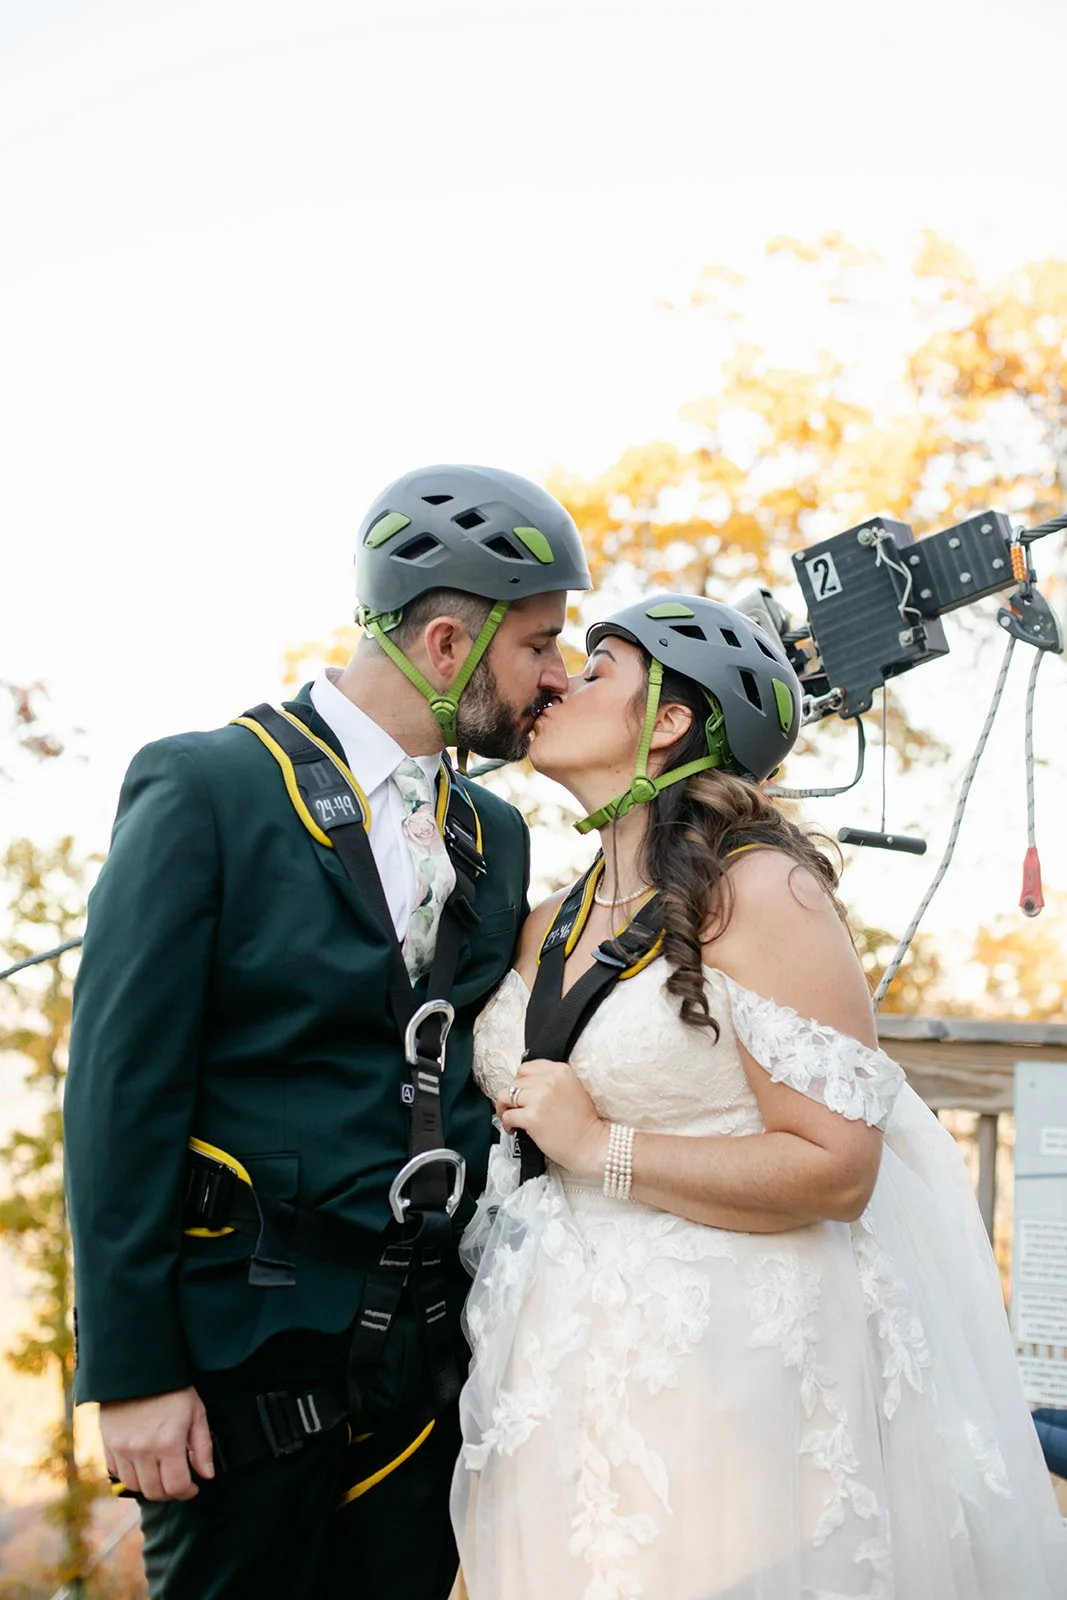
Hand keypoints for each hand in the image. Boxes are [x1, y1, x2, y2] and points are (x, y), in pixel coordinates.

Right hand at [100, 1386, 213, 1500]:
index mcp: (168, 1443)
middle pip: (154, 1492)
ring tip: (160, 1475)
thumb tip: (207, 1475)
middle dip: (169, 1492)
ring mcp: (122, 1449)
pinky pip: (117, 1473)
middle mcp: (143, 1451)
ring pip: (135, 1486)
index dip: (187, 1492)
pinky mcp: (108, 1445)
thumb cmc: (172, 1389)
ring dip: (149, 1486)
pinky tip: (142, 1465)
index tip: (193, 1488)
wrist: (139, 1370)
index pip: (176, 1486)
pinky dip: (130, 1475)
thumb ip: (202, 1447)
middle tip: (177, 1483)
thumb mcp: (196, 1412)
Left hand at [496, 1058, 609, 1178]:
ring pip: (505, 1096)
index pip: (526, 1068)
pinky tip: (513, 1129)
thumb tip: (526, 1084)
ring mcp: (539, 1098)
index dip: (521, 1082)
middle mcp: (549, 1080)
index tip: (522, 1093)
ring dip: (504, 1108)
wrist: (591, 1144)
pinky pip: (507, 1116)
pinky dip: (506, 1123)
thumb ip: (551, 1081)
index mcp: (560, 1070)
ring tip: (510, 1117)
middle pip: (515, 1082)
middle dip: (513, 1096)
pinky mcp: (532, 1117)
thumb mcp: (573, 1089)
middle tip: (517, 1108)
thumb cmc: (583, 1122)